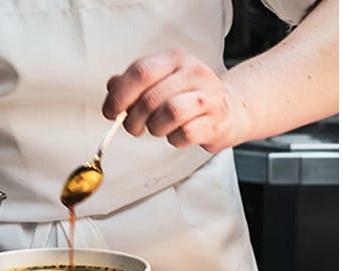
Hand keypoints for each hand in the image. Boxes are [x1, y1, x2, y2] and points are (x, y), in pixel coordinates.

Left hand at [102, 49, 250, 152]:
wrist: (231, 110)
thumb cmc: (191, 96)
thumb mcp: (163, 80)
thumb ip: (135, 82)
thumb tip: (112, 87)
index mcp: (177, 59)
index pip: (141, 71)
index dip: (120, 94)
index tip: (110, 111)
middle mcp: (195, 74)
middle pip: (151, 97)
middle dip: (134, 118)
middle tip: (133, 126)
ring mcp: (208, 98)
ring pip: (170, 113)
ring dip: (154, 127)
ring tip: (156, 129)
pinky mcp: (215, 123)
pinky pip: (185, 134)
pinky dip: (173, 139)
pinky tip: (175, 135)